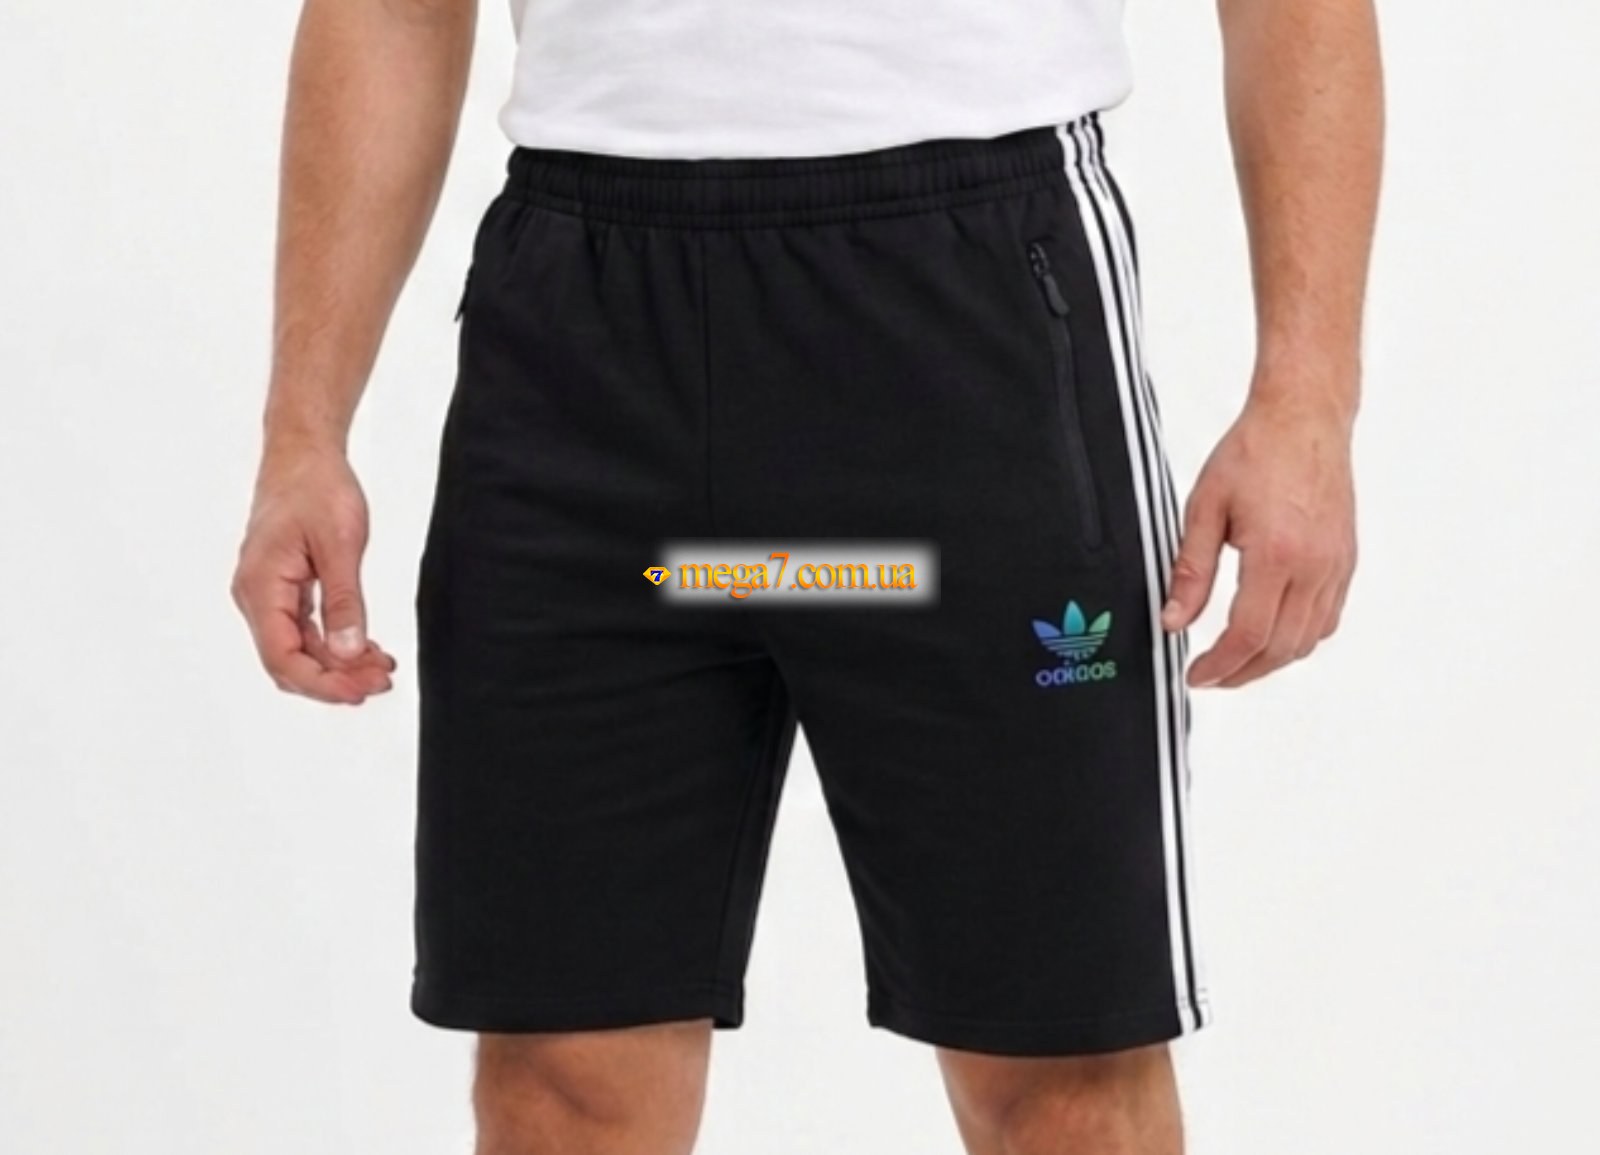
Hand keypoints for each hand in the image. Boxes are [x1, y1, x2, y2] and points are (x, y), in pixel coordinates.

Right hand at [231, 441, 396, 703]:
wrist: (304, 453)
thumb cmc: (316, 487)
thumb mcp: (340, 545)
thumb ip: (344, 601)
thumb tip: (349, 650)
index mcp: (261, 587)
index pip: (282, 657)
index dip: (321, 682)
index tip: (360, 691)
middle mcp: (257, 596)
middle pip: (289, 661)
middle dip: (334, 678)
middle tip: (381, 681)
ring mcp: (269, 594)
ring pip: (300, 648)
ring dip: (339, 664)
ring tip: (382, 670)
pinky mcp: (286, 588)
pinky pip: (306, 630)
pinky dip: (336, 644)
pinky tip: (368, 651)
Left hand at [1161, 393, 1356, 688]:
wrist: (1304, 418)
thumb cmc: (1256, 452)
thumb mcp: (1204, 508)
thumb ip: (1190, 571)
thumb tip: (1174, 619)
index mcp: (1276, 554)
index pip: (1247, 635)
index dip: (1219, 666)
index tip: (1197, 675)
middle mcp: (1314, 566)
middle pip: (1280, 648)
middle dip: (1242, 673)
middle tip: (1212, 676)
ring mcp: (1336, 566)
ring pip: (1308, 640)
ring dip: (1271, 661)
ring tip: (1237, 662)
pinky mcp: (1346, 561)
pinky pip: (1327, 618)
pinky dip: (1300, 639)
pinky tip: (1273, 635)